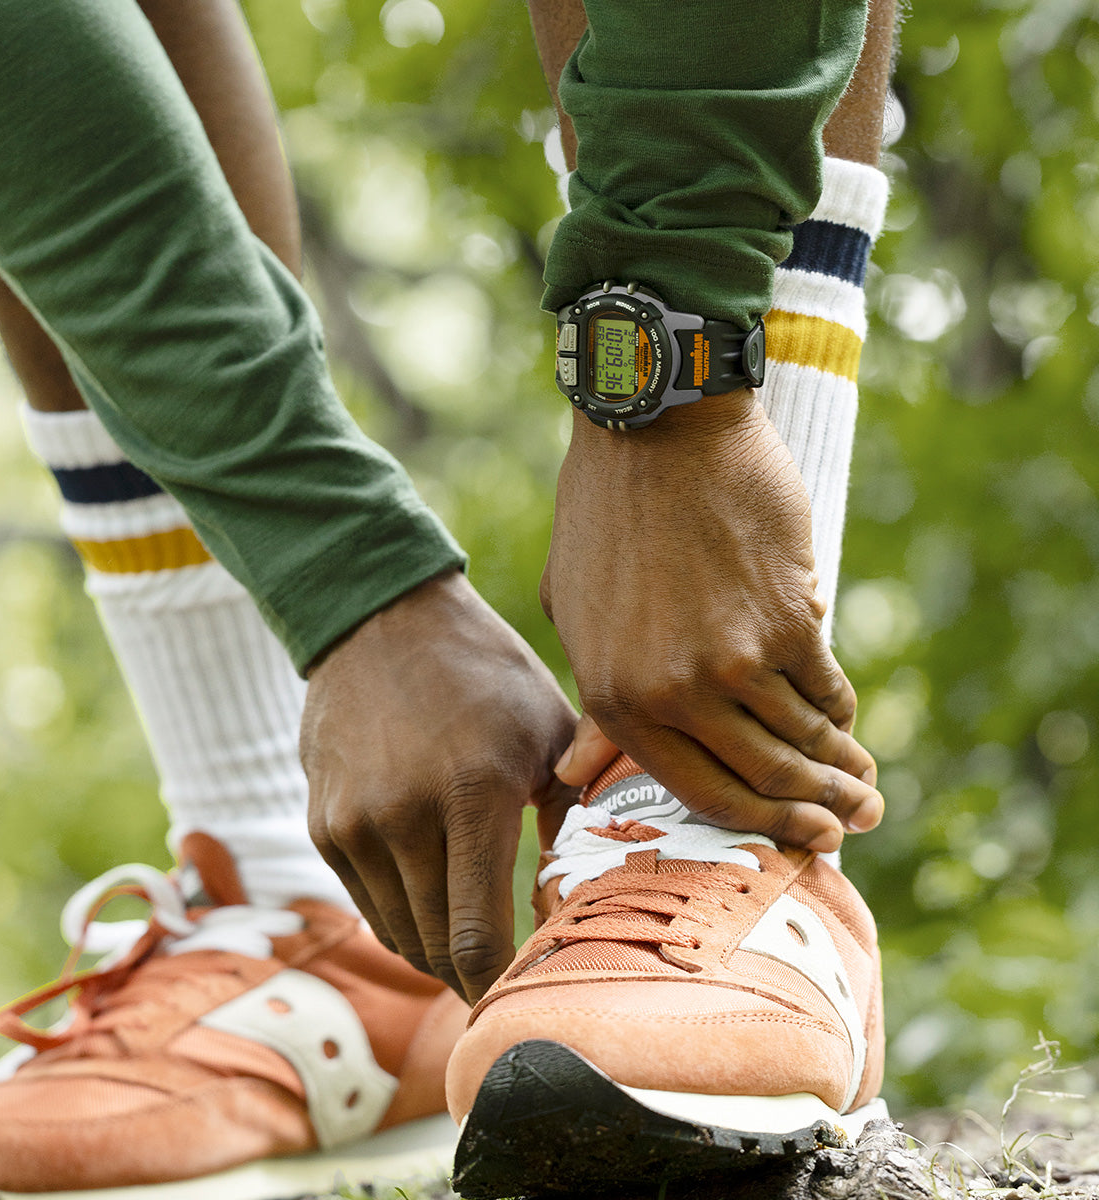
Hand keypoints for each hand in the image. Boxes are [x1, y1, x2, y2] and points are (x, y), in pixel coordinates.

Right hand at [301, 570, 578, 1002]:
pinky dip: (403, 914)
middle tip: (506, 971)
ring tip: (472, 934)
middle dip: (474, 974)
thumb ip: (571, 816)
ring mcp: (354, 824)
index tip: (521, 997)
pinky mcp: (324, 826)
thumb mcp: (549, 730)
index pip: (478, 938)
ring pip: (399, 934)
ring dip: (438, 948)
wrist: (381, 620)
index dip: (498, 986)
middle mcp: (403, 817)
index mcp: (472, 794)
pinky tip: (432, 889)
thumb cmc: (484, 674)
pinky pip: (368, 902)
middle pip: (437, 949)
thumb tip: (576, 895)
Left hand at [542, 393, 882, 852]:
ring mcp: (732, 660)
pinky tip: (849, 720)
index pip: (700, 792)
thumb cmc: (606, 516)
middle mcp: (673, 695)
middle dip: (819, 809)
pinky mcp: (785, 618)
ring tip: (867, 784)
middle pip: (764, 779)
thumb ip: (595, 703)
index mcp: (615, 700)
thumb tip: (573, 778)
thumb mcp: (576, 616)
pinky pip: (826, 685)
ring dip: (842, 767)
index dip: (758, 825)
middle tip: (857, 822)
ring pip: (802, 738)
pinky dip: (841, 708)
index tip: (797, 839)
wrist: (656, 428)